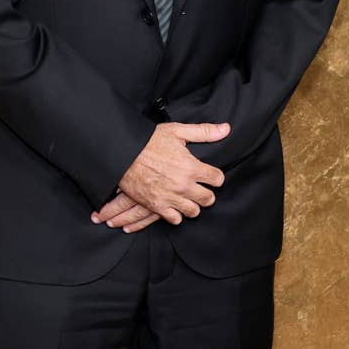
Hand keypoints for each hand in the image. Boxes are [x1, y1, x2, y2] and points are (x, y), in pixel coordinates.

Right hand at [92, 121, 228, 227]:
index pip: (217, 179)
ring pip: (193, 212)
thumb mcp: (177, 131)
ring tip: (188, 197)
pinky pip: (175, 219)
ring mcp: (170, 197)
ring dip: (193, 205)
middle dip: (206, 193)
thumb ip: (204, 132)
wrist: (123, 153)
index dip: (215, 177)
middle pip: (208, 199)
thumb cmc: (149, 141)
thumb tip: (225, 129)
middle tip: (200, 188)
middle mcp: (183, 185)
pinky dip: (176, 214)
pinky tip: (174, 205)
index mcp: (191, 167)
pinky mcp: (156, 206)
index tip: (210, 175)